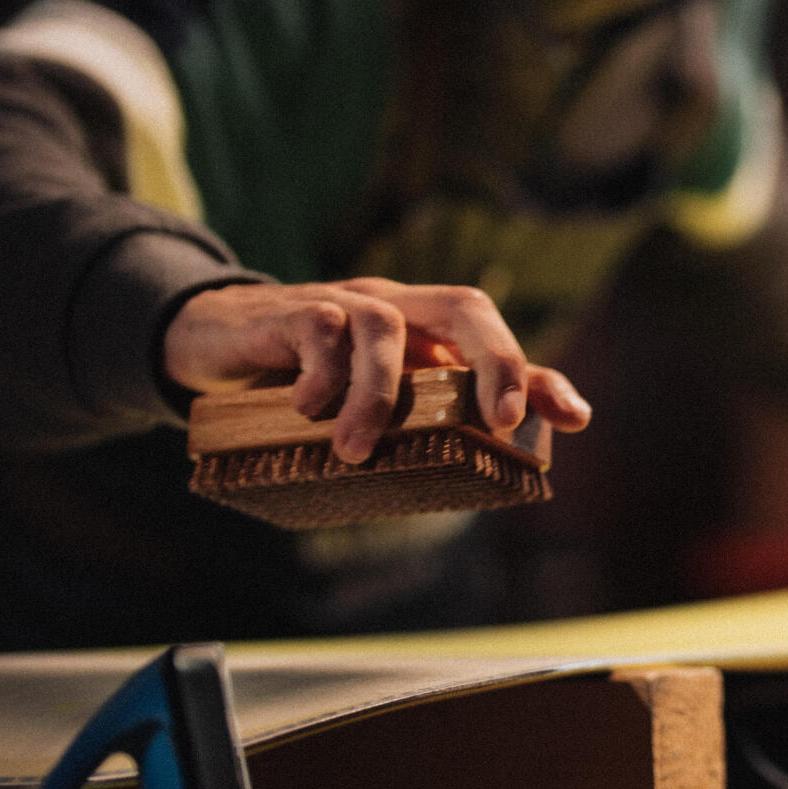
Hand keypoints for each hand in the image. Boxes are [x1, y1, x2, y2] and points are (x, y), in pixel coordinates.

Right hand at [162, 278, 590, 462]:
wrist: (213, 338)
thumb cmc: (301, 378)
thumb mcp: (361, 406)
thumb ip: (412, 432)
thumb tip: (469, 484)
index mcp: (423, 334)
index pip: (494, 344)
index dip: (538, 375)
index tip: (574, 417)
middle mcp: (396, 309)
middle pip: (465, 307)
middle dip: (497, 360)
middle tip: (502, 421)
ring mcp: (345, 304)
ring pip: (386, 326)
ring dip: (378, 394)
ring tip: (356, 452)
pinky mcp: (292, 310)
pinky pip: (321, 327)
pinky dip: (322, 373)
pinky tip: (308, 408)